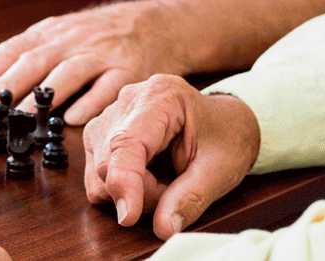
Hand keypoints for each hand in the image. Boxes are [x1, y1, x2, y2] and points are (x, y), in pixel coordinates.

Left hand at [0, 0, 187, 124]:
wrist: (155, 22)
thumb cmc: (96, 34)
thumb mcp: (55, 34)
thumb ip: (18, 52)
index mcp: (48, 34)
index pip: (10, 51)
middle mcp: (71, 41)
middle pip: (34, 61)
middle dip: (7, 87)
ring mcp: (100, 54)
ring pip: (68, 73)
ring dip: (44, 97)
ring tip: (23, 120)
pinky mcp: (129, 70)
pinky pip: (108, 87)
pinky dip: (90, 102)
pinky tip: (73, 119)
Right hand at [83, 75, 258, 240]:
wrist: (226, 123)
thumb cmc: (226, 137)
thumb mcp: (219, 169)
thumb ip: (191, 197)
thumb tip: (163, 228)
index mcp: (159, 96)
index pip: (126, 142)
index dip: (124, 182)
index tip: (129, 217)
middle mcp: (127, 100)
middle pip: (108, 162)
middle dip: (141, 191)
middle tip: (176, 189)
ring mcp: (109, 116)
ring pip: (98, 173)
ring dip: (131, 191)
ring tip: (165, 181)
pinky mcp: (101, 134)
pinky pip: (97, 175)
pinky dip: (123, 187)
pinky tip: (150, 177)